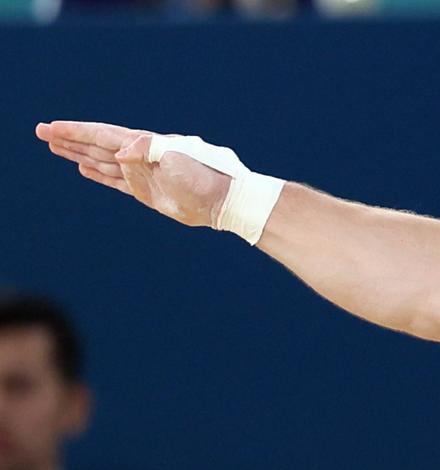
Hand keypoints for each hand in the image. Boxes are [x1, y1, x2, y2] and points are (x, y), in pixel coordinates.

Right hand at [35, 121, 230, 227]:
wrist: (224, 199)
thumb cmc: (204, 174)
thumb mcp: (177, 157)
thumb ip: (147, 151)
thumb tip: (119, 154)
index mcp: (143, 144)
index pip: (101, 135)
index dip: (76, 131)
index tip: (52, 127)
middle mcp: (138, 156)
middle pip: (96, 145)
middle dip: (69, 139)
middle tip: (42, 132)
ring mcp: (141, 174)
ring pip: (102, 161)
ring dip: (78, 154)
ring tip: (55, 146)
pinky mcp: (147, 191)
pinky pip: (115, 180)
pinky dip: (98, 173)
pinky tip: (84, 167)